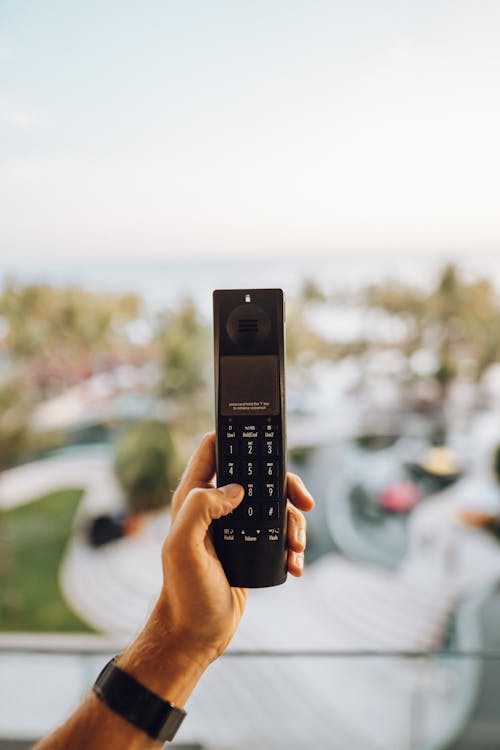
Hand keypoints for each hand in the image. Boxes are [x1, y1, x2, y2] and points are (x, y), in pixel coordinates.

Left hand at [159, 431, 314, 664]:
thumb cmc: (185, 593)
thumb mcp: (183, 547)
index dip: (237, 435)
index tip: (265, 440)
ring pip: (274, 503)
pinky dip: (293, 543)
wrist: (197, 634)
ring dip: (294, 520)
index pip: (213, 448)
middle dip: (284, 484)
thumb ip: (200, 508)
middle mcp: (215, 505)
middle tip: (303, 500)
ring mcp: (236, 525)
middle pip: (256, 473)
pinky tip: (295, 562)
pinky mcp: (252, 545)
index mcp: (193, 497)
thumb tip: (235, 489)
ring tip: (297, 545)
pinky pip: (279, 531)